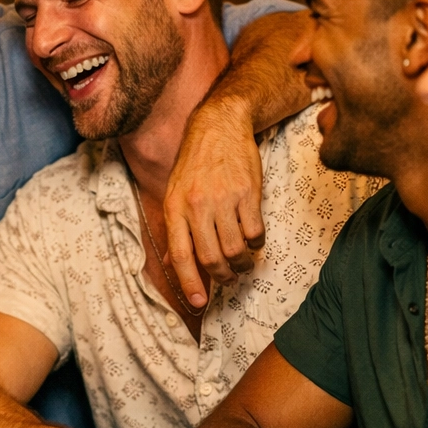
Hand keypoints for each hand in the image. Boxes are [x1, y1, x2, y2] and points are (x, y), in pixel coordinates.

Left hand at [165, 97, 264, 306]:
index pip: (181, 255)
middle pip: (211, 257)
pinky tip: (252, 239)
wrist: (219, 126)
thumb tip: (172, 264)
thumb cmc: (195, 163)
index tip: (199, 302)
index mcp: (175, 208)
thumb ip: (176, 229)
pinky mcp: (248, 193)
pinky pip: (255, 232)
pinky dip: (256, 244)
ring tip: (241, 262)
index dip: (190, 282)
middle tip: (227, 278)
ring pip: (235, 249)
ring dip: (241, 264)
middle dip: (221, 276)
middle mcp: (198, 206)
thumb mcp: (175, 192)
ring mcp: (224, 199)